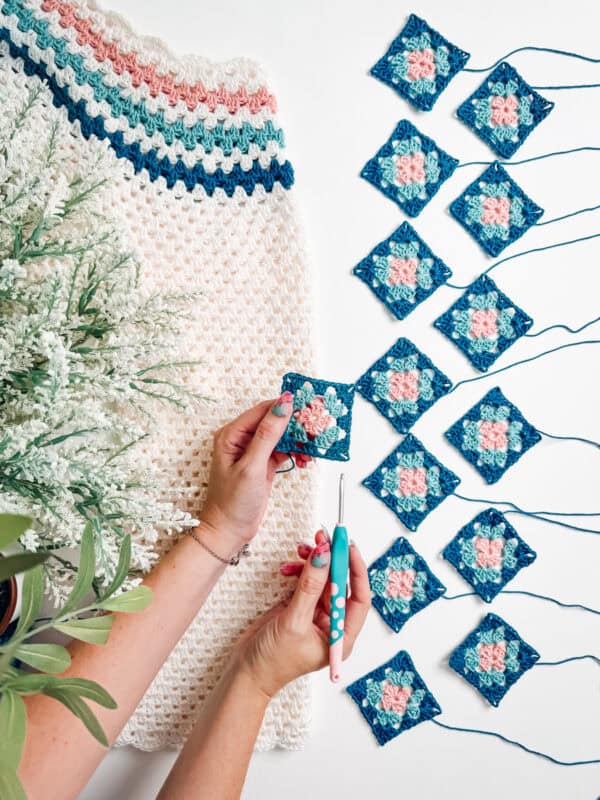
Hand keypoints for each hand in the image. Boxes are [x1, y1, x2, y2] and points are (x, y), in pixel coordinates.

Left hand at [198, 395, 311, 555]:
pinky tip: (305, 460)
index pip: (262, 411)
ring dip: (298, 441)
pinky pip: (284, 451)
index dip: (284, 406)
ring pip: (282, 436)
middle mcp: (242, 440)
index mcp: (231, 434)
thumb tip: (282, 406)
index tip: (307, 405)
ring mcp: (254, 452)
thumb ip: (268, 434)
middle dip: (295, 425)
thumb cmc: (232, 501)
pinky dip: (296, 453)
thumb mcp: (252, 466)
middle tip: (316, 427)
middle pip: (274, 421)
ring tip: (311, 449)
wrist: (230, 531)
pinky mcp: (264, 464)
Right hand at [232, 530, 369, 697]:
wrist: (246, 673)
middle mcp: (332, 625)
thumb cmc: (272, 662)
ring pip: (322, 579)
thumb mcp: (294, 621)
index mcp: (341, 636)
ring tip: (302, 549)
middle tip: (323, 537)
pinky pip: (306, 582)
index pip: (359, 597)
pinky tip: (288, 568)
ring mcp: (316, 615)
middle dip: (331, 560)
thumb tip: (324, 556)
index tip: (347, 546)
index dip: (356, 570)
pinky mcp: (300, 608)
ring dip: (312, 563)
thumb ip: (309, 587)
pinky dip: (299, 571)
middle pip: (340, 584)